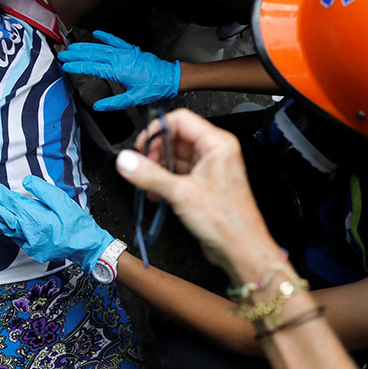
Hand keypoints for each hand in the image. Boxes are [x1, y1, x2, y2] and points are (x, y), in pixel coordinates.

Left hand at [0, 175, 114, 270]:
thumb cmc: (77, 224)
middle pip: (4, 216)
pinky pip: (12, 235)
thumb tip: (25, 182)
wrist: (86, 248)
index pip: (11, 204)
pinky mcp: (31, 249)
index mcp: (38, 219)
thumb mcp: (63, 202)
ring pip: (5, 228)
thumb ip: (43, 191)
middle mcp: (30, 233)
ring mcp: (29, 243)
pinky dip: (2, 226)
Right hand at [58, 31, 180, 109]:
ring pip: (101, 47)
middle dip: (76, 54)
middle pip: (93, 54)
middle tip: (62, 53)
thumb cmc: (154, 88)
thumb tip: (98, 106)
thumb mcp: (134, 99)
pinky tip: (96, 33)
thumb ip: (114, 103)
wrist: (170, 77)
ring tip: (72, 46)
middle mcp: (119, 58)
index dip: (77, 66)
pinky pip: (115, 41)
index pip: (92, 67)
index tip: (66, 65)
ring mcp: (125, 52)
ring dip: (85, 46)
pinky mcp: (130, 50)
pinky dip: (105, 36)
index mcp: (118, 70)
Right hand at [116, 109, 274, 278]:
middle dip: (155, 152)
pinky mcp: (202, 184)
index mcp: (217, 144)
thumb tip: (126, 160)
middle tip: (141, 166)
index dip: (157, 130)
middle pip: (175, 138)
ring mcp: (208, 168)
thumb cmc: (227, 221)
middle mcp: (214, 152)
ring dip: (157, 169)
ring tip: (148, 184)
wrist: (240, 249)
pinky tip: (156, 194)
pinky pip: (177, 173)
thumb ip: (150, 175)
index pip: (180, 120)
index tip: (142, 146)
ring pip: (174, 156)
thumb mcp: (181, 194)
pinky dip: (164, 181)